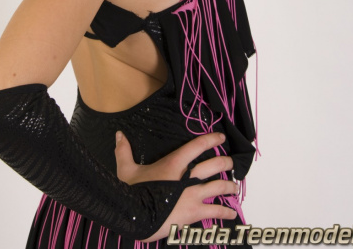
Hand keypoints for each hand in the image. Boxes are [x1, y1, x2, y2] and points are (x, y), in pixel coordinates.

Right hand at [114, 130, 238, 241]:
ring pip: (219, 187)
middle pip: (215, 165)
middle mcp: (188, 178)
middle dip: (225, 162)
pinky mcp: (194, 213)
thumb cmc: (132, 192)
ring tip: (234, 187)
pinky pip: (215, 212)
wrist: (135, 217)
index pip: (197, 146)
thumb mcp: (126, 169)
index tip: (220, 136)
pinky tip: (231, 214)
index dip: (211, 139)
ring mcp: (193, 196)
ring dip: (229, 186)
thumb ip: (124, 151)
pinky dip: (225, 212)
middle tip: (231, 162)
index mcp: (174, 164)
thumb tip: (118, 134)